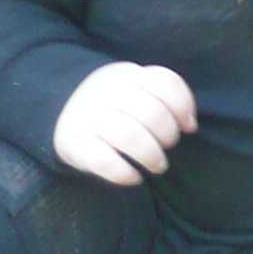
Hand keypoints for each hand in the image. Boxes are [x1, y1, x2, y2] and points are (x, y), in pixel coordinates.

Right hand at [52, 62, 197, 185]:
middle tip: (168, 145)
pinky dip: (125, 173)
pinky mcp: (75, 143)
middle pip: (152, 113)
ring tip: (158, 165)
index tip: (188, 126)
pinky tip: (135, 177)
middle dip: (169, 134)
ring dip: (152, 155)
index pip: (165, 83)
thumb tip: (190, 125)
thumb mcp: (137, 87)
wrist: (62, 107)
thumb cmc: (116, 102)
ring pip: (130, 137)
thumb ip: (166, 96)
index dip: (184, 107)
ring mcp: (89, 117)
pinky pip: (104, 161)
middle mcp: (108, 93)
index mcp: (128, 76)